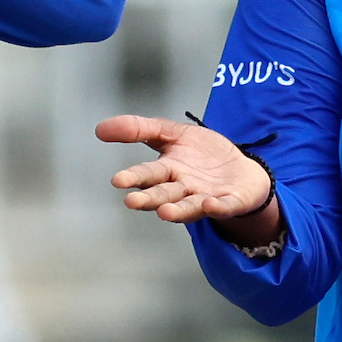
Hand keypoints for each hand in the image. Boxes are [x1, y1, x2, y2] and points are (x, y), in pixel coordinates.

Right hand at [95, 115, 281, 247]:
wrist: (242, 169)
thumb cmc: (203, 154)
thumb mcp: (172, 133)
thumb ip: (139, 129)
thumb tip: (99, 129)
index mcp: (168, 171)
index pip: (148, 174)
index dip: (134, 177)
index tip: (118, 180)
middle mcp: (184, 189)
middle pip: (164, 194)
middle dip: (149, 199)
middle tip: (132, 202)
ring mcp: (206, 198)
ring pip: (189, 207)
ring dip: (177, 211)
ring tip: (165, 213)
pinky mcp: (230, 203)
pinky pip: (223, 207)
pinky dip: (216, 208)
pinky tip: (209, 204)